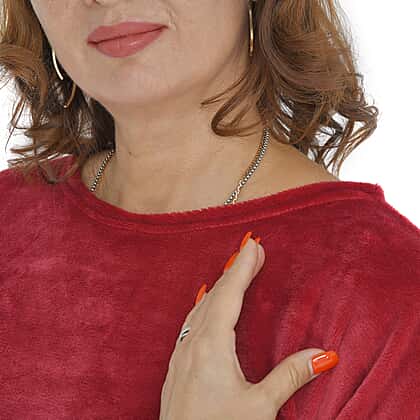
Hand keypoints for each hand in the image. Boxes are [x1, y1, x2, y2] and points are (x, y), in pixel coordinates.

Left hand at [159, 232, 337, 419]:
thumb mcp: (259, 407)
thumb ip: (290, 376)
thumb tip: (323, 354)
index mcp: (211, 346)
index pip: (230, 294)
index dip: (243, 267)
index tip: (253, 245)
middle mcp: (192, 344)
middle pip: (215, 295)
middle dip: (234, 270)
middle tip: (250, 251)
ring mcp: (180, 355)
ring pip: (200, 307)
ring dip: (219, 287)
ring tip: (232, 272)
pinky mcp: (176, 367)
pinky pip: (191, 323)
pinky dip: (204, 305)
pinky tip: (205, 307)